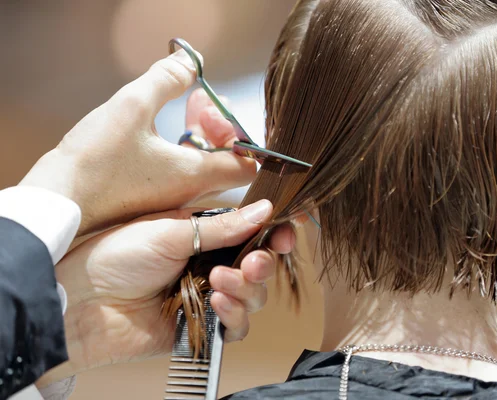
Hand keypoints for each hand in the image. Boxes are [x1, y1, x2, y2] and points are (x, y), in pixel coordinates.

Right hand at [19, 49, 256, 234]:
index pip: (247, 165)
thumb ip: (166, 79)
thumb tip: (189, 62)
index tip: (212, 112)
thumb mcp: (131, 107)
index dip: (240, 135)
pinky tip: (163, 124)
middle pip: (226, 160)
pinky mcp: (151, 196)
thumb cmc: (93, 164)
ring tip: (190, 102)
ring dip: (200, 132)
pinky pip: (179, 169)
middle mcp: (189, 193)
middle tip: (200, 101)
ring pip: (202, 163)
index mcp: (196, 177)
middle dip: (220, 125)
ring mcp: (170, 197)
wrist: (57, 206)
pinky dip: (181, 145)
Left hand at [37, 200, 294, 385]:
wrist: (84, 303)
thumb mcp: (173, 231)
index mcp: (204, 234)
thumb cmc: (115, 257)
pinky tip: (216, 302)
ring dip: (246, 288)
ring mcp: (207, 295)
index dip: (274, 233)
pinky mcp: (202, 326)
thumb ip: (223, 227)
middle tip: (252, 262)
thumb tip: (266, 208)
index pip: (252, 232)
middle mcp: (210, 263)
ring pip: (254, 296)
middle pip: (260, 266)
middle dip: (262, 263)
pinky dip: (234, 314)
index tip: (287, 231)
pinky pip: (237, 326)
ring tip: (218, 281)